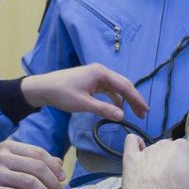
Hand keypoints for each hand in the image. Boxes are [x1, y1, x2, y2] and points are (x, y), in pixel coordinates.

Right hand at [0, 141, 65, 188]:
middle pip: (37, 168)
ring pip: (29, 182)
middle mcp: (1, 157)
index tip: (62, 179)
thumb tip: (59, 164)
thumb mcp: (18, 167)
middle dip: (52, 183)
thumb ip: (37, 163)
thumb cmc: (0, 180)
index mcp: (9, 147)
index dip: (54, 167)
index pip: (39, 153)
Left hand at [20, 65, 147, 122]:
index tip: (145, 110)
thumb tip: (122, 116)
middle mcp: (101, 72)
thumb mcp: (83, 104)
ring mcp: (96, 76)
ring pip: (117, 88)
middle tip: (143, 114)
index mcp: (101, 73)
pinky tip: (118, 109)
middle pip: (123, 85)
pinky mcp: (91, 82)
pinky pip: (108, 90)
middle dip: (134, 99)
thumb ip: (103, 109)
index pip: (125, 86)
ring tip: (134, 113)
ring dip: (125, 100)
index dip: (137, 99)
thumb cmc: (61, 94)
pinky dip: (115, 99)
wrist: (43, 88)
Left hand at [119, 136, 188, 188]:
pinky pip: (132, 143)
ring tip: (163, 178)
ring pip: (158, 149)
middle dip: (181, 164)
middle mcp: (165, 143)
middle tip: (180, 182)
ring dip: (162, 160)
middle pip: (177, 152)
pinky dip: (136, 145)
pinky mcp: (131, 157)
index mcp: (183, 147)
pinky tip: (140, 152)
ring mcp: (146, 150)